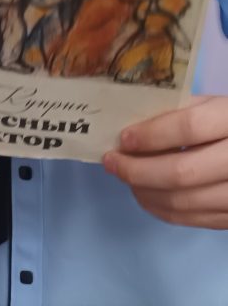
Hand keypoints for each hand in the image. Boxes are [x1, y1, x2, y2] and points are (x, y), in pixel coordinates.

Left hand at [103, 95, 227, 228]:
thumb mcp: (213, 105)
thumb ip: (179, 109)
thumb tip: (133, 126)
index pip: (189, 128)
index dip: (152, 134)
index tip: (123, 138)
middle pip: (182, 172)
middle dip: (138, 169)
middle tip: (112, 161)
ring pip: (183, 201)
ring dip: (144, 191)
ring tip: (123, 175)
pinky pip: (191, 219)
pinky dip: (160, 208)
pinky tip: (143, 192)